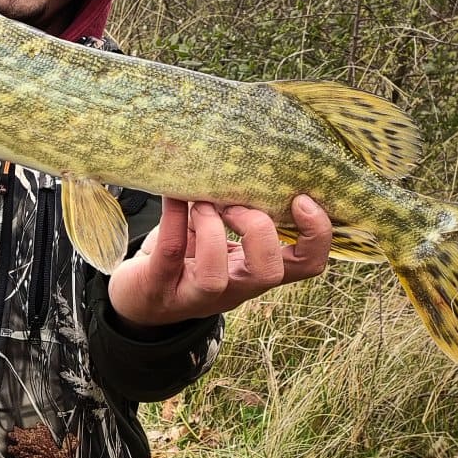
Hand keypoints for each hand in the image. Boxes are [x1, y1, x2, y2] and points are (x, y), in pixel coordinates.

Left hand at [107, 194, 331, 329]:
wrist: (140, 297)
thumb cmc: (189, 258)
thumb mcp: (222, 236)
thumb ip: (240, 209)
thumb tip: (254, 160)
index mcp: (257, 271)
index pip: (306, 265)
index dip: (317, 236)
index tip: (303, 199)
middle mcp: (234, 288)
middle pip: (269, 273)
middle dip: (259, 230)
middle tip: (235, 205)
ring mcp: (195, 294)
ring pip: (216, 277)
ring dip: (212, 229)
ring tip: (202, 203)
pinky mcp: (158, 287)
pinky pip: (170, 254)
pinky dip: (174, 219)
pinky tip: (173, 196)